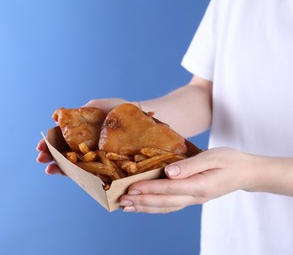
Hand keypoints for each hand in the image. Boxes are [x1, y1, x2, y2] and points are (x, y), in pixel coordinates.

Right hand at [36, 97, 131, 174]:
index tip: (40, 146)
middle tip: (40, 158)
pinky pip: (88, 171)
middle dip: (50, 156)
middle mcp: (85, 145)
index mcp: (81, 133)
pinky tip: (64, 172)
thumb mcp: (96, 105)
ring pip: (72, 164)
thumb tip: (55, 118)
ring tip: (48, 168)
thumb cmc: (118, 109)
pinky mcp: (105, 165)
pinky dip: (75, 173)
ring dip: (58, 166)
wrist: (140, 116)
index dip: (49, 144)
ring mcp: (94, 156)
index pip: (61, 140)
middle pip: (63, 154)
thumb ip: (78, 112)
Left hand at [119, 147, 260, 212]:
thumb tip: (168, 172)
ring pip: (165, 208)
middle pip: (164, 203)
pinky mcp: (191, 198)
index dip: (149, 189)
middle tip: (121, 200)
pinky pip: (170, 206)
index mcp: (200, 186)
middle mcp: (195, 197)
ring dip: (144, 208)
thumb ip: (189, 165)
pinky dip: (154, 207)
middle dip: (141, 202)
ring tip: (125, 207)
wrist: (245, 173)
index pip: (169, 189)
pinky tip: (142, 206)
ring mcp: (193, 200)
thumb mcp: (212, 157)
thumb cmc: (229, 160)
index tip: (132, 188)